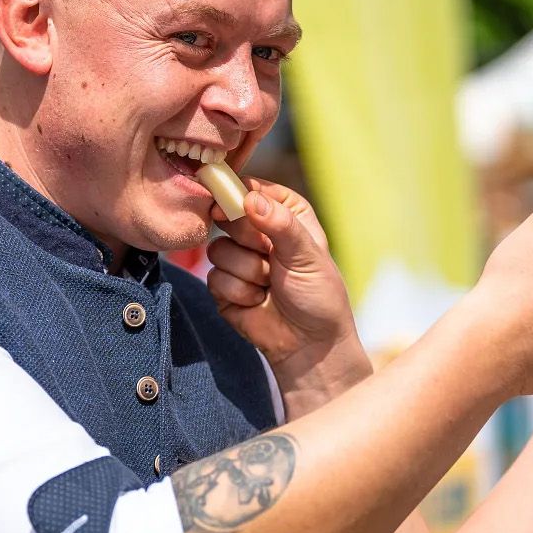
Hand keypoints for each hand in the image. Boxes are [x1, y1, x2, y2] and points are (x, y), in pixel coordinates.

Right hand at [208, 179, 370, 413]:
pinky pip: (215, 278)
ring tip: (271, 285)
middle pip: (225, 214)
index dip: (239, 196)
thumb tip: (250, 199)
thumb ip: (280, 224)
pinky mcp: (222, 285)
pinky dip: (239, 293)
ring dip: (248, 272)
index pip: (250, 188)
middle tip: (271, 257)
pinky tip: (258, 301)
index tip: (236, 206)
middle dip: (248, 241)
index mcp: (284, 212)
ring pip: (217, 250)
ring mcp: (237, 257)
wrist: (309, 344)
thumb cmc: (318, 295)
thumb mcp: (307, 254)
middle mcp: (258, 230)